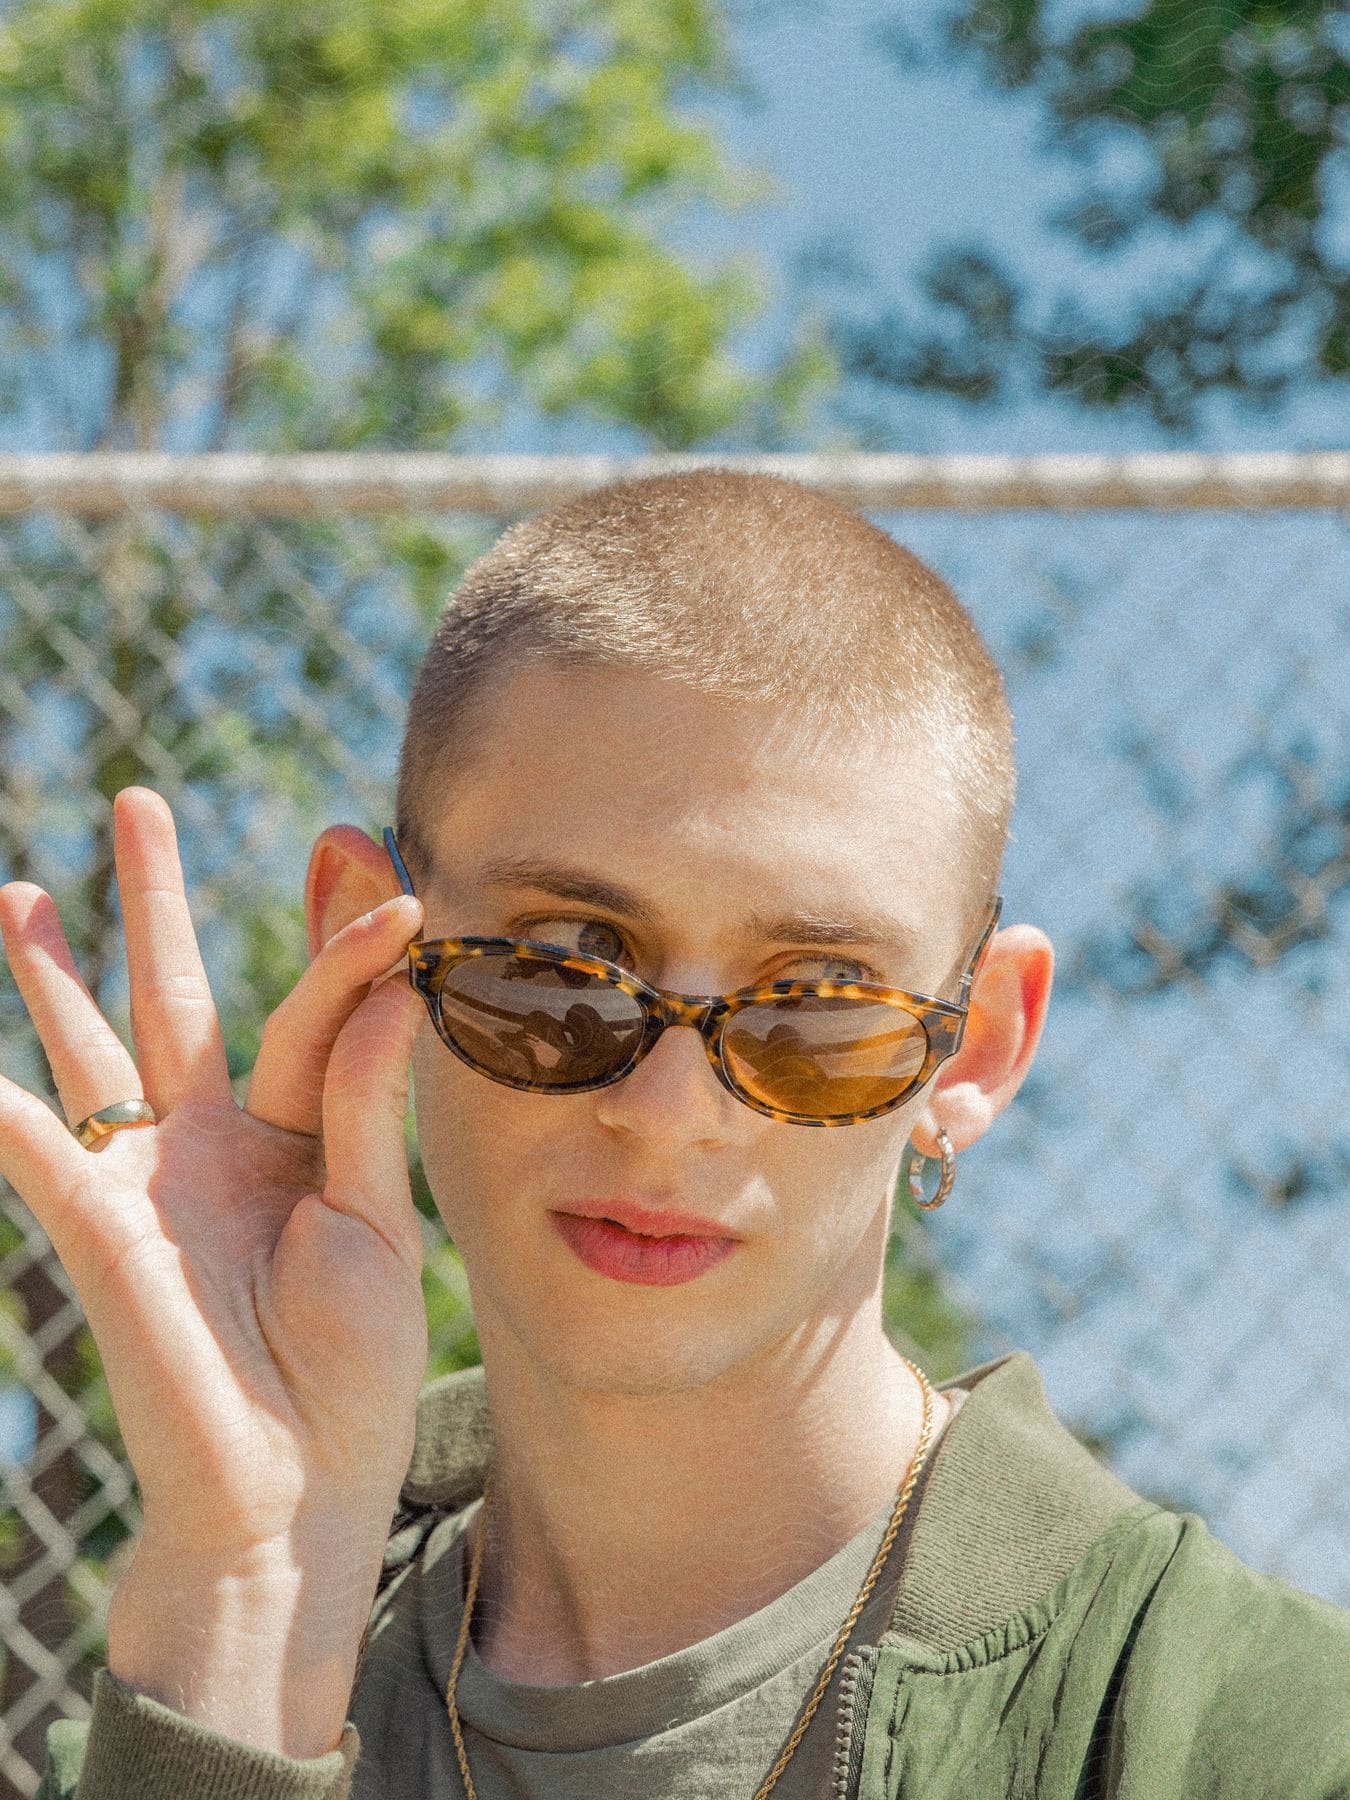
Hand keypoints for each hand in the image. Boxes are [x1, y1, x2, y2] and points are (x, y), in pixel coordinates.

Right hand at [0, 786, 429, 1562]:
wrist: (294, 1488)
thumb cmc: (348, 1365)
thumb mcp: (376, 1219)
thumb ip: (366, 1102)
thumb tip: (384, 983)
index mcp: (304, 1135)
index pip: (319, 1010)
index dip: (343, 938)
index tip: (374, 861)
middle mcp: (217, 1141)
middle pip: (178, 995)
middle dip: (154, 900)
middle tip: (138, 802)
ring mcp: (149, 1178)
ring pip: (93, 1048)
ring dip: (54, 970)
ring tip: (16, 891)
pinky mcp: (97, 1226)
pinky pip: (35, 1146)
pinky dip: (3, 1103)